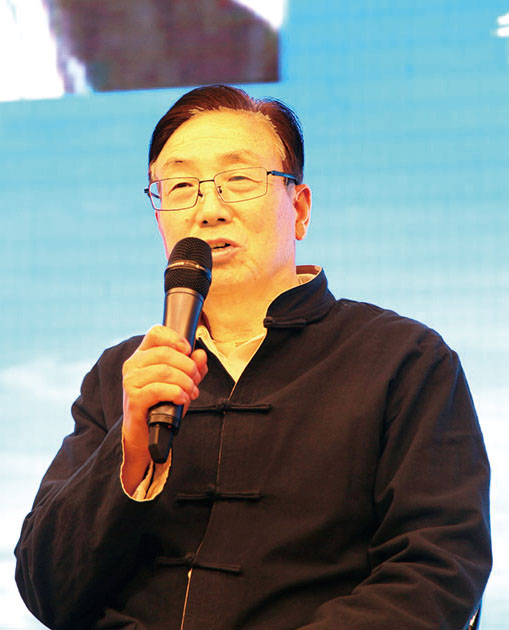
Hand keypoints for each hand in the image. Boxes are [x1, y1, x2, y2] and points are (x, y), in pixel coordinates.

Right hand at [121, 325, 207, 492]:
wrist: (147, 433)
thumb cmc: (163, 403)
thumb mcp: (182, 382)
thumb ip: (193, 367)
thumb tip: (200, 355)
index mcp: (143, 355)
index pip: (156, 333)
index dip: (175, 338)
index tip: (188, 350)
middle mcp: (133, 365)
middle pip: (165, 353)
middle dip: (187, 366)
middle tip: (195, 380)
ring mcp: (130, 381)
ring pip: (164, 371)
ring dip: (185, 382)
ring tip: (191, 392)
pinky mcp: (133, 399)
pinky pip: (158, 389)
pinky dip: (177, 393)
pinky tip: (183, 399)